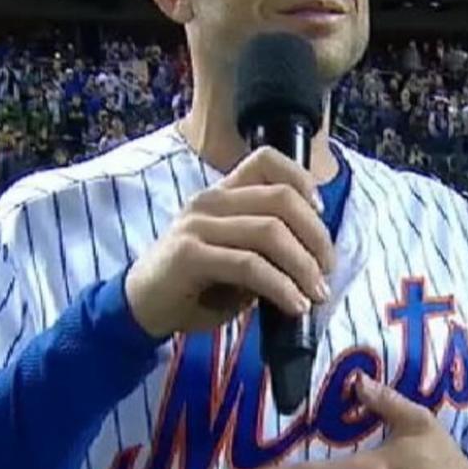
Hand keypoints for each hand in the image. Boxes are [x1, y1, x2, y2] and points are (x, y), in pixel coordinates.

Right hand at [122, 147, 335, 339]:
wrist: (140, 308)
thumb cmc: (193, 285)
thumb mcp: (235, 260)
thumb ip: (266, 249)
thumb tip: (313, 260)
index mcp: (222, 194)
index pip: (266, 160)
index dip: (302, 180)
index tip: (320, 214)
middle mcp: (210, 201)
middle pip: (281, 199)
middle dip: (315, 236)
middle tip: (327, 270)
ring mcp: (197, 225)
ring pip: (270, 232)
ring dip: (303, 265)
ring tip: (316, 294)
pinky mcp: (190, 254)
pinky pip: (249, 265)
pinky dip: (281, 286)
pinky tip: (294, 305)